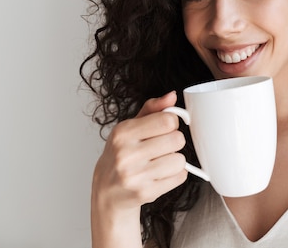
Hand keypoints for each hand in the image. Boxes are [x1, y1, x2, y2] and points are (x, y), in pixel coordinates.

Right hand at [91, 91, 187, 247]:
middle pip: (177, 139)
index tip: (164, 129)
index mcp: (123, 132)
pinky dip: (175, 175)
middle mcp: (126, 154)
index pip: (167, 120)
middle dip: (174, 142)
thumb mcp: (130, 127)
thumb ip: (152, 109)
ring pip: (180, 160)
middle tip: (161, 147)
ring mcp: (135, 175)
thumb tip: (172, 95)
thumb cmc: (122, 155)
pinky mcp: (145, 192)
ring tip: (160, 162)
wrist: (108, 191)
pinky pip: (179, 177)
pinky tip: (160, 175)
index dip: (171, 124)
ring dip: (175, 160)